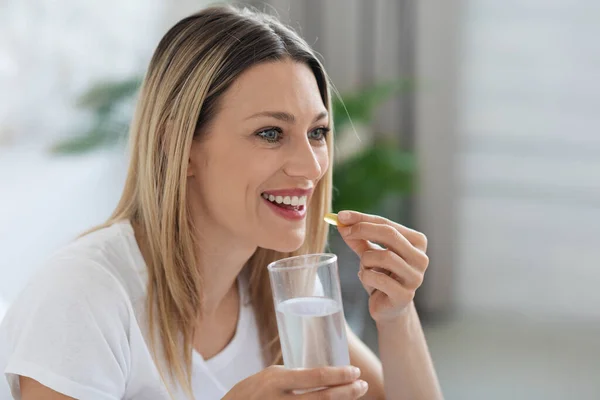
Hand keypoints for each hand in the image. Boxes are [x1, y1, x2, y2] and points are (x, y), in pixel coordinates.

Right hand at [222, 365, 367, 398]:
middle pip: (324, 399)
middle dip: (348, 392)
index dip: (340, 375)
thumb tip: (324, 376)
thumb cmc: (248, 394)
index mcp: (276, 381)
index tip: (355, 371)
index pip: (316, 377)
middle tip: (362, 385)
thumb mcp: (268, 377)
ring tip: (355, 395)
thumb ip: (292, 378)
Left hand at [336, 210, 428, 323]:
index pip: (387, 224)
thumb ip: (358, 238)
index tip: (341, 216)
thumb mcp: (369, 253)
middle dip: (363, 230)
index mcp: (417, 242)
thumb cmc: (381, 276)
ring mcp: (415, 277)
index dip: (363, 218)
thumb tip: (342, 220)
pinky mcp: (405, 295)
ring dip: (365, 260)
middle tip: (345, 233)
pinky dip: (365, 276)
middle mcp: (421, 258)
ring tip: (364, 268)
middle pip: (390, 234)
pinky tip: (368, 280)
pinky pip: (378, 278)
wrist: (388, 308)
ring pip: (384, 256)